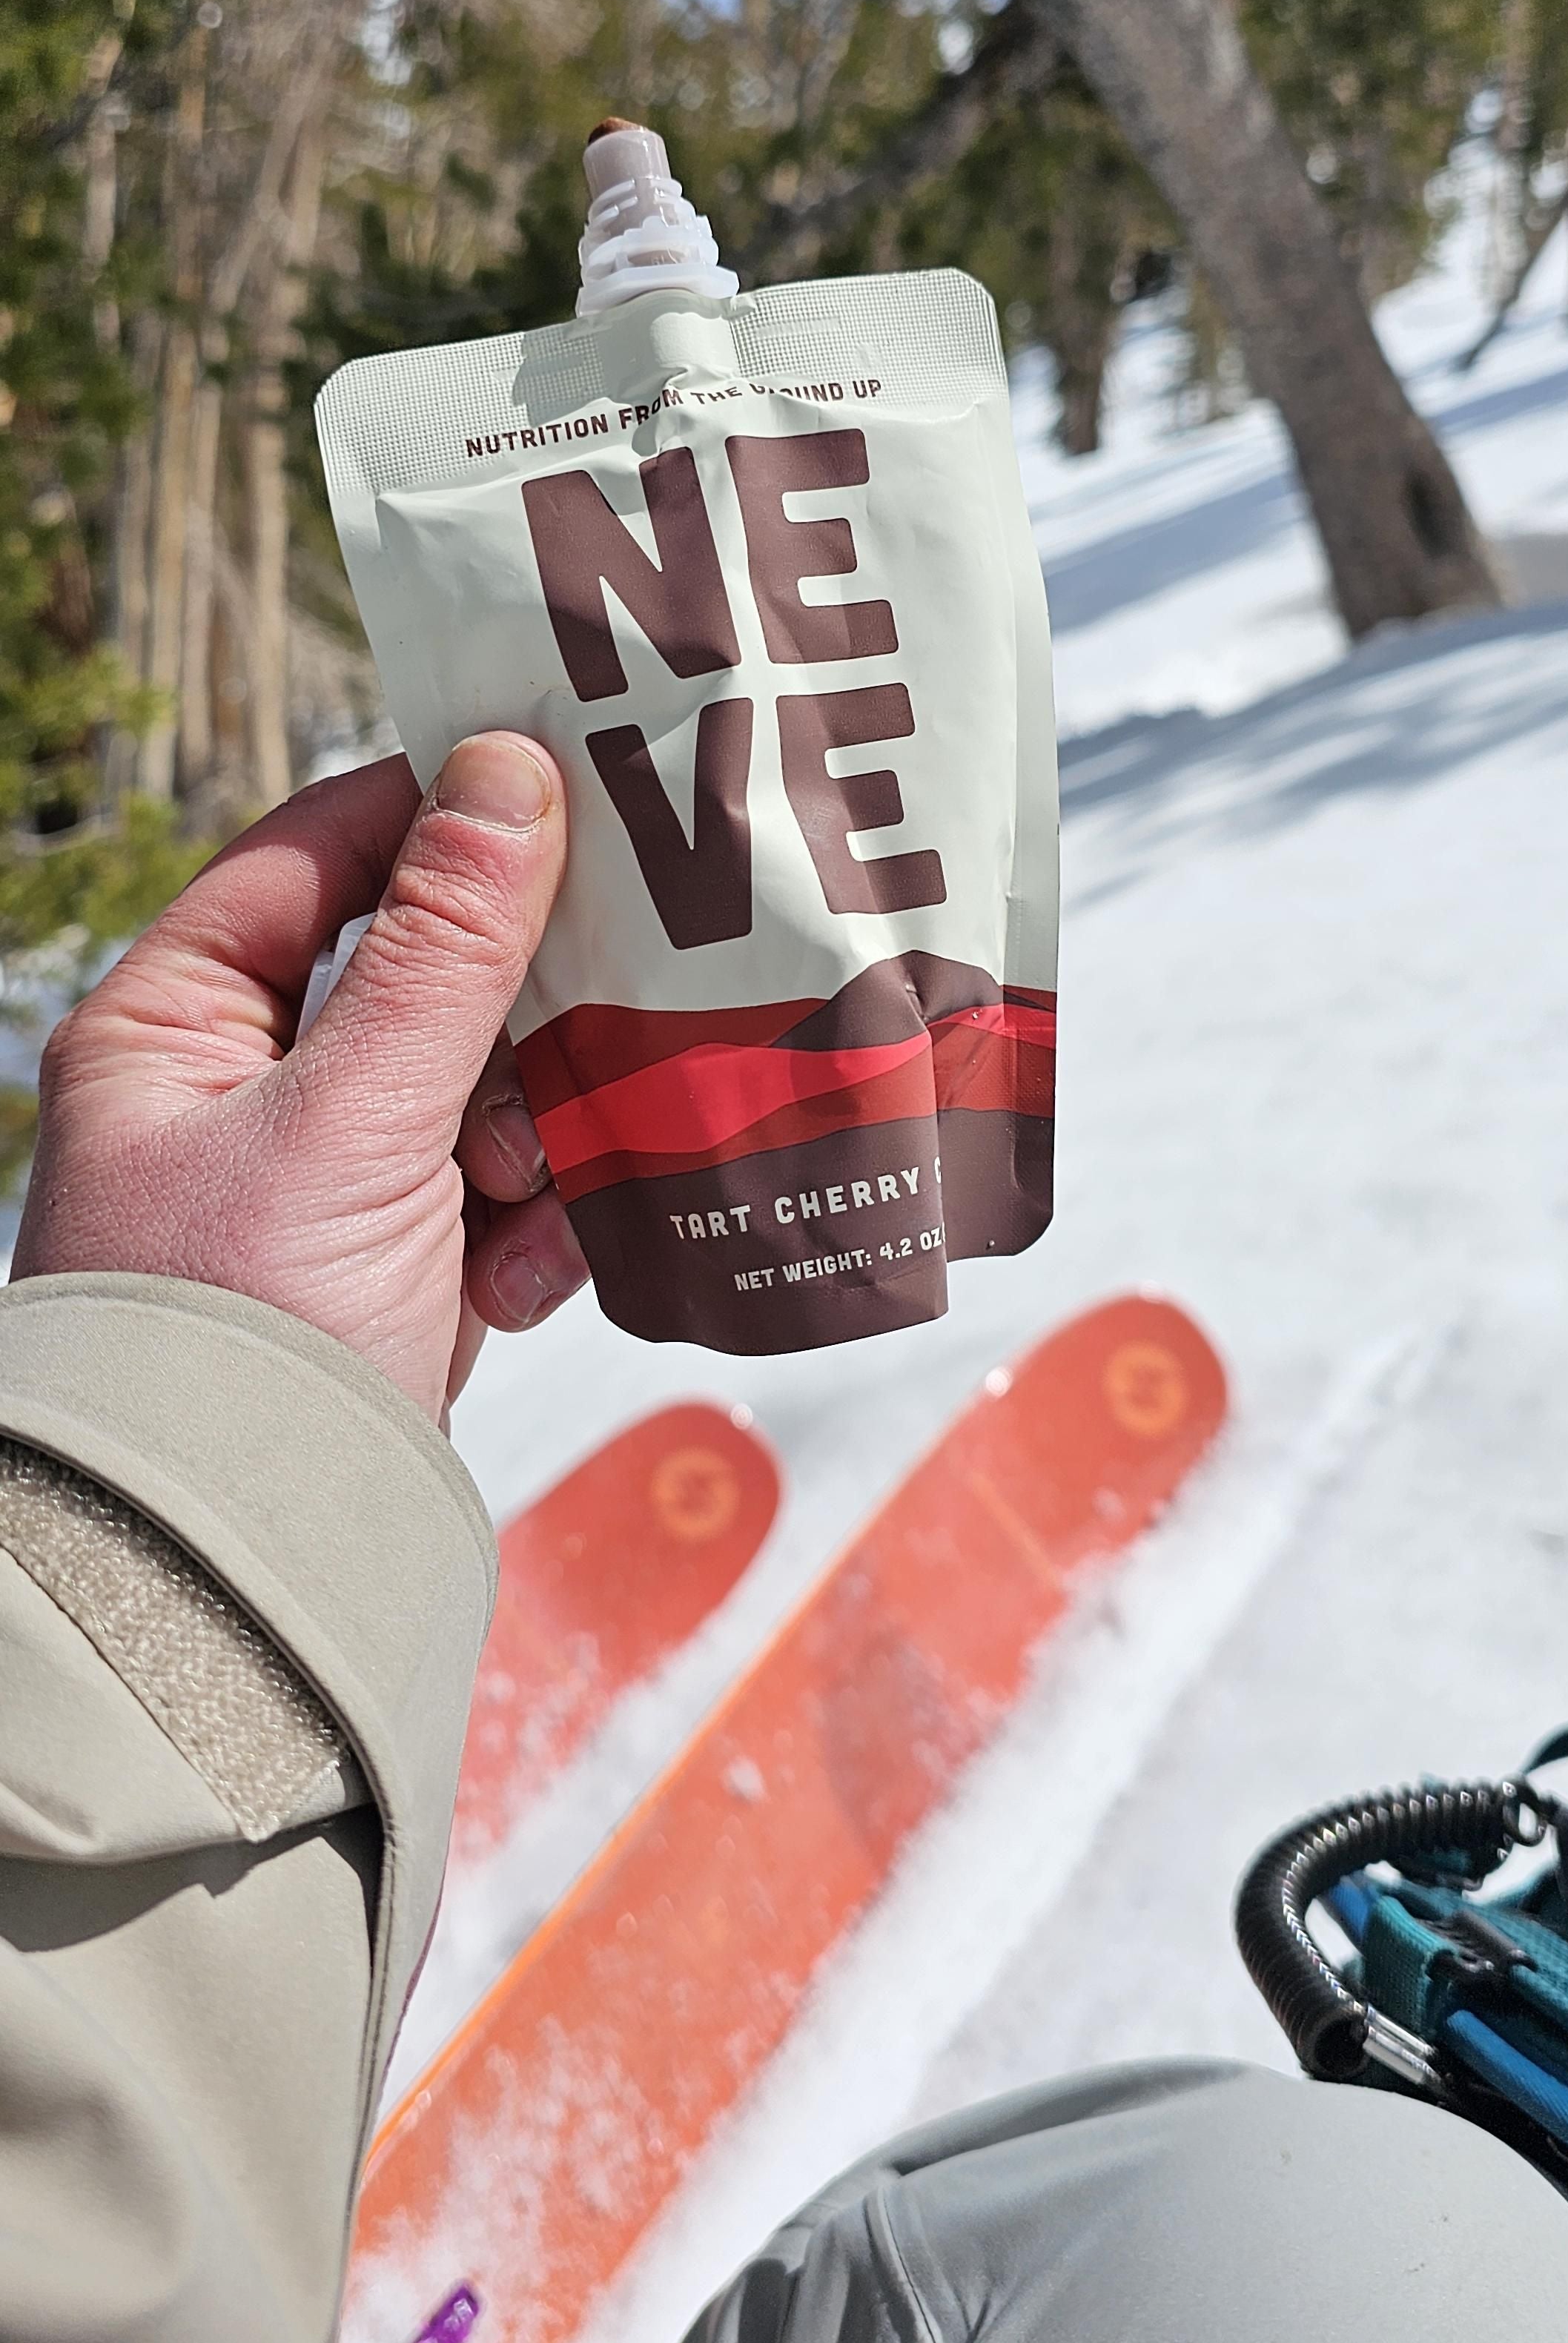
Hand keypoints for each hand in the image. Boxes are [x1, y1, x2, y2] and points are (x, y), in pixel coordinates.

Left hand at [12, 736, 585, 1420]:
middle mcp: (241, 1090)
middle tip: (615, 987)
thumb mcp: (353, 1117)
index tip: (569, 775)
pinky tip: (519, 1276)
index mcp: (177, 1024)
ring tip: (521, 1189)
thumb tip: (508, 769)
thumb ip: (445, 946)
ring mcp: (321, 1184)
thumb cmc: (247, 1329)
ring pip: (478, 1084)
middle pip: (420, 972)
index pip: (318, 851)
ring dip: (529, 1131)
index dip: (440, 808)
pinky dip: (525, 1226)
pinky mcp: (391, 1268)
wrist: (241, 1574)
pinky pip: (494, 1195)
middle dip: (515, 1007)